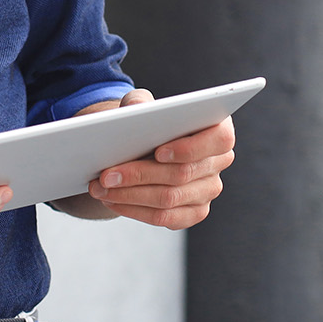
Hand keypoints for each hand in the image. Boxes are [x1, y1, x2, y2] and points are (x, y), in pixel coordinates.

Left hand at [75, 88, 234, 228]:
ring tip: (102, 189)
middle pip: (183, 174)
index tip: (158, 152)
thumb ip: (140, 103)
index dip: (189, 148)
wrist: (146, 147)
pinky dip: (135, 211)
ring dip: (130, 196)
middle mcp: (220, 162)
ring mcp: (209, 190)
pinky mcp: (195, 212)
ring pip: (170, 199)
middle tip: (106, 175)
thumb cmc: (149, 122)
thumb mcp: (144, 105)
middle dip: (140, 175)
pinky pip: (166, 218)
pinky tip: (114, 201)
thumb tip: (135, 111)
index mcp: (219, 130)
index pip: (218, 140)